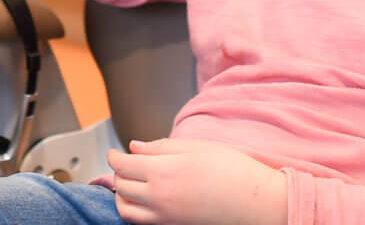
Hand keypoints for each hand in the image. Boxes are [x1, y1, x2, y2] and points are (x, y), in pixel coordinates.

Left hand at [107, 138, 287, 224]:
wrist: (250, 200)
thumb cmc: (230, 169)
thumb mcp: (198, 147)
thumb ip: (163, 146)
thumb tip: (135, 146)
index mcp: (165, 170)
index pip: (125, 164)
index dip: (114, 157)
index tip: (114, 151)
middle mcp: (158, 196)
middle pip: (121, 185)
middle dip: (117, 173)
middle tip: (122, 162)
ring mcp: (162, 215)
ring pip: (124, 208)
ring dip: (119, 193)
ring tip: (128, 182)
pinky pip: (137, 220)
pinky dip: (130, 209)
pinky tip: (140, 199)